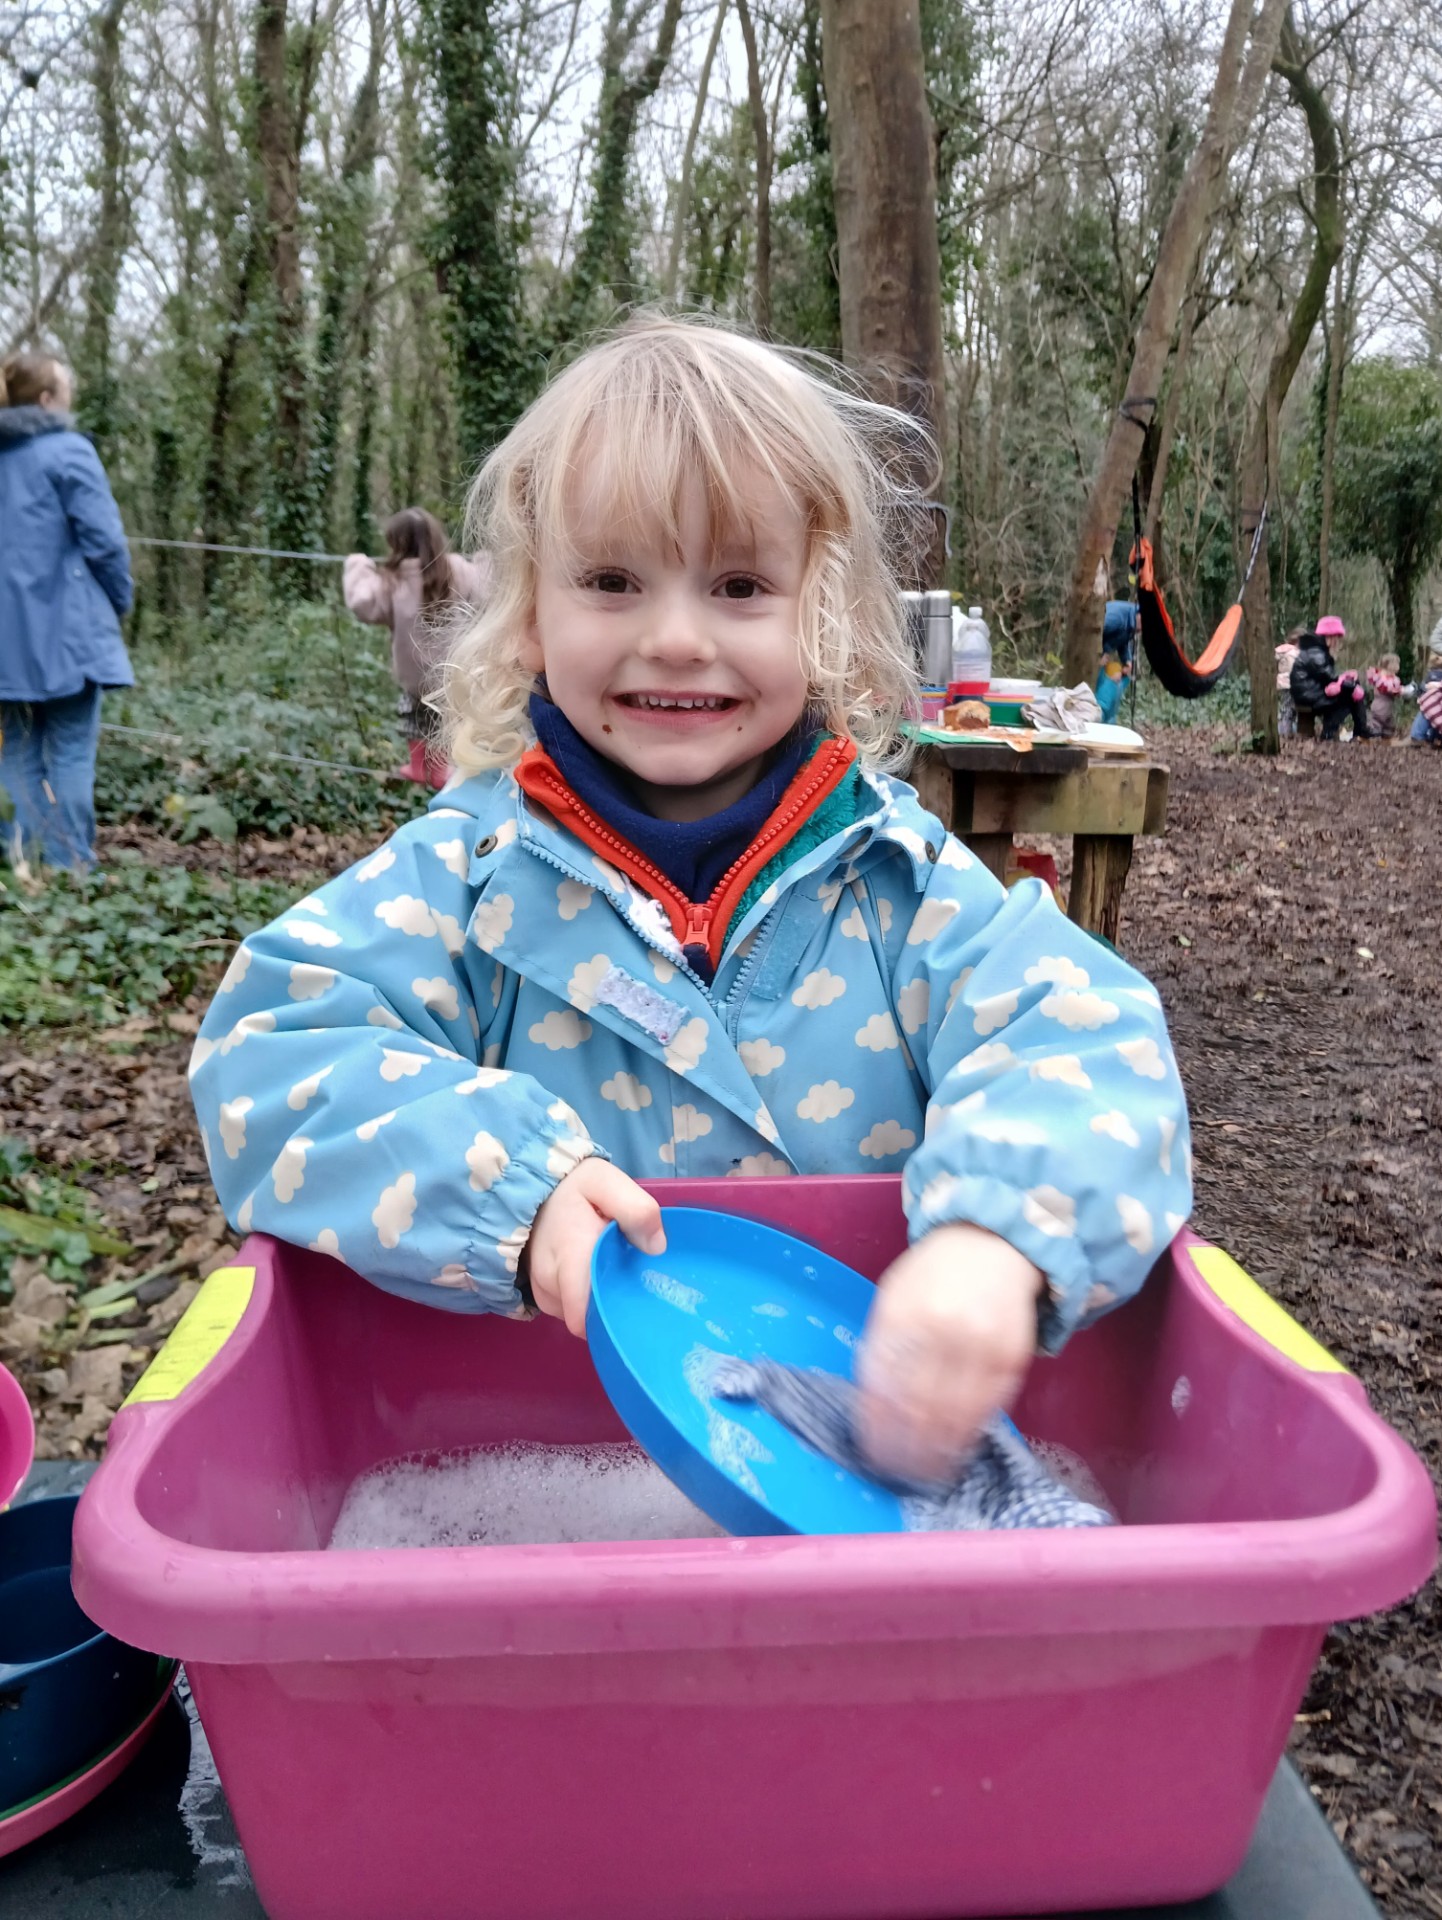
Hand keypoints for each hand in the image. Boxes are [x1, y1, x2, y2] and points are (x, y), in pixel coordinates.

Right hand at [525, 1160, 664, 1337]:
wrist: (535, 1187)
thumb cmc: (574, 1187)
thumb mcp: (607, 1182)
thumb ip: (635, 1209)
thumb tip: (657, 1247)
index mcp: (570, 1258)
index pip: (584, 1317)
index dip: (614, 1316)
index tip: (637, 1297)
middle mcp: (550, 1282)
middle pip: (590, 1317)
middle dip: (612, 1304)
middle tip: (628, 1273)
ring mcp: (543, 1291)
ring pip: (581, 1314)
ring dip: (599, 1298)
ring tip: (608, 1266)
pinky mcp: (542, 1294)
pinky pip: (571, 1308)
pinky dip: (585, 1296)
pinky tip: (593, 1272)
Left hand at [856, 1224, 1042, 1483]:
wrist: (991, 1245)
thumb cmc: (932, 1276)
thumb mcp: (894, 1297)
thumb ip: (883, 1346)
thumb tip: (872, 1407)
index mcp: (902, 1314)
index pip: (883, 1384)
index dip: (877, 1425)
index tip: (871, 1451)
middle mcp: (942, 1329)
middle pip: (919, 1406)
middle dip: (906, 1447)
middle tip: (897, 1471)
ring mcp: (981, 1344)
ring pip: (956, 1415)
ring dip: (938, 1451)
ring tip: (925, 1472)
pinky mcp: (1012, 1357)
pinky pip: (988, 1407)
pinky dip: (970, 1434)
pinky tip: (957, 1449)